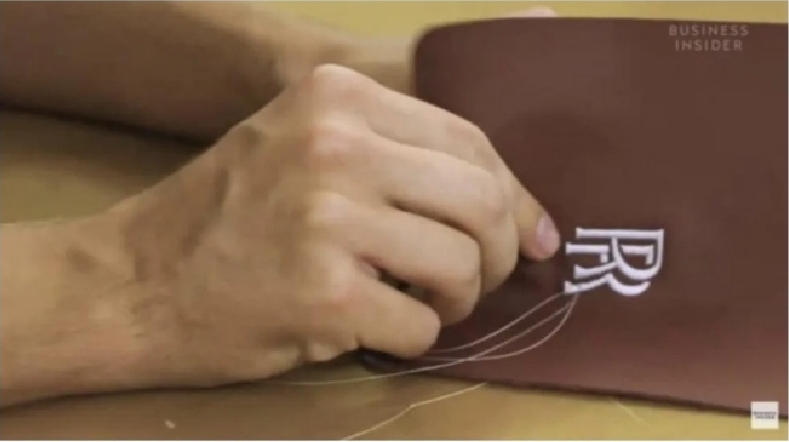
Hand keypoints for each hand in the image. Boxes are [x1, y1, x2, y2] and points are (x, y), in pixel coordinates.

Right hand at [113, 62, 559, 387]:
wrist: (135, 281)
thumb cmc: (228, 215)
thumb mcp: (304, 148)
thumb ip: (401, 159)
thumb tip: (517, 210)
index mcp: (338, 97)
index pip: (469, 140)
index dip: (514, 195)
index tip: (534, 234)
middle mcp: (337, 146)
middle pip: (480, 201)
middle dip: (500, 252)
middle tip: (481, 278)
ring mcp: (330, 220)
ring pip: (462, 266)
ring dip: (457, 298)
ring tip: (423, 302)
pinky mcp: (325, 295)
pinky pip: (421, 324)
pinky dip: (414, 336)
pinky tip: (377, 326)